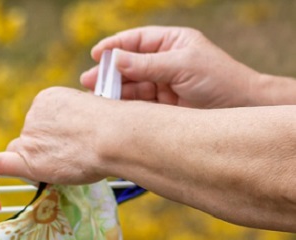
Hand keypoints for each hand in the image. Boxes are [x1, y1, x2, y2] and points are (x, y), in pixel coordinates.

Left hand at [0, 87, 112, 184]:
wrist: (114, 136)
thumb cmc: (113, 127)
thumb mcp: (90, 110)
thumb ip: (71, 121)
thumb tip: (69, 134)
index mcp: (48, 98)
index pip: (40, 121)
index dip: (50, 135)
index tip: (66, 141)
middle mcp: (33, 114)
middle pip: (29, 137)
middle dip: (42, 148)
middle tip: (71, 155)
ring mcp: (29, 135)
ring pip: (23, 152)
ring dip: (38, 160)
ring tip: (69, 162)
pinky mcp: (27, 156)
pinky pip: (3, 163)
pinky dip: (1, 167)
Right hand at [80, 26, 259, 107]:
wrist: (241, 109)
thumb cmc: (219, 80)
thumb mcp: (182, 66)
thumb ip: (147, 64)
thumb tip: (115, 59)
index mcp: (171, 43)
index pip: (137, 40)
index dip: (115, 46)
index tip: (96, 54)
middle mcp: (164, 62)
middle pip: (128, 65)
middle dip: (107, 72)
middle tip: (88, 80)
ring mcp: (161, 85)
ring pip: (129, 86)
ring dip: (112, 91)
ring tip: (95, 98)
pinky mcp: (161, 107)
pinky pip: (136, 104)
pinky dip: (122, 106)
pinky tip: (110, 109)